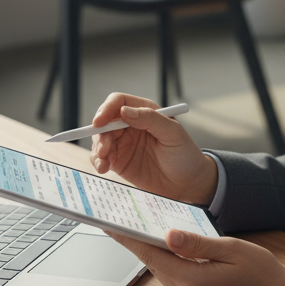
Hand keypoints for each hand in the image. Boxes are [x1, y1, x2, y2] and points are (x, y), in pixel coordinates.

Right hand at [90, 92, 216, 203]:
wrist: (187, 183)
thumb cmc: (184, 154)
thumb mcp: (173, 133)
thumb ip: (150, 119)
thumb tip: (124, 111)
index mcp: (145, 111)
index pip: (118, 102)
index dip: (106, 109)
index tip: (99, 122)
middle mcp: (131, 124)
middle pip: (105, 121)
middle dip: (100, 134)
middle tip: (104, 150)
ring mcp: (123, 143)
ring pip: (100, 139)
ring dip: (97, 149)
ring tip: (104, 163)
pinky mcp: (119, 160)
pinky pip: (101, 157)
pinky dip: (98, 161)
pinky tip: (103, 168)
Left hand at [110, 229, 284, 285]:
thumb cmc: (261, 273)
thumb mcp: (231, 249)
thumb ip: (197, 244)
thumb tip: (168, 236)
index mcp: (194, 283)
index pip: (152, 257)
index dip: (129, 240)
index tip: (110, 227)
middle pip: (157, 267)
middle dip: (145, 246)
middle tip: (130, 224)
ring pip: (167, 277)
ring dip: (162, 258)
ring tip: (155, 236)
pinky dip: (175, 270)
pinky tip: (179, 256)